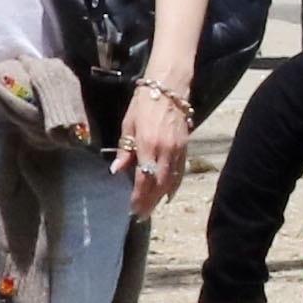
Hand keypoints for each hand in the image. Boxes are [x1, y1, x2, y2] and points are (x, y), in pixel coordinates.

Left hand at [110, 84, 191, 217]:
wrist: (169, 87)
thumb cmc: (143, 103)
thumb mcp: (128, 124)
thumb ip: (124, 149)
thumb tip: (117, 171)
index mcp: (147, 143)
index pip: (144, 178)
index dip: (139, 196)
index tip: (131, 208)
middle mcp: (165, 150)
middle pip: (159, 184)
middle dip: (150, 202)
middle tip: (140, 215)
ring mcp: (178, 150)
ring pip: (171, 180)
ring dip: (161, 197)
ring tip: (151, 208)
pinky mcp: (186, 147)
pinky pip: (180, 172)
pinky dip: (174, 186)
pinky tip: (167, 195)